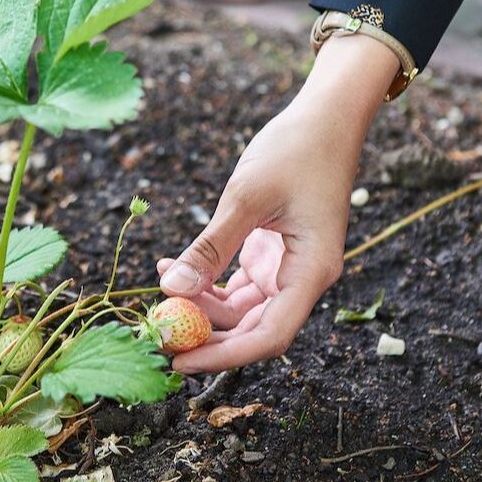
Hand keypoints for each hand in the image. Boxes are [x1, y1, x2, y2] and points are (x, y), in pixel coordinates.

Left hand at [157, 35, 399, 372]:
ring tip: (160, 286)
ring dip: (200, 305)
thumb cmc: (295, 150)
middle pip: (252, 328)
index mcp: (311, 272)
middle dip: (205, 334)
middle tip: (157, 331)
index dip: (224, 356)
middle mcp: (303, 278)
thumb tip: (170, 290)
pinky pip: (236, 284)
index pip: (269, 336)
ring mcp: (287, 268)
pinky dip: (206, 282)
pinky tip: (174, 265)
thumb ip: (210, 248)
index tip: (180, 363)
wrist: (324, 118)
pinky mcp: (272, 255)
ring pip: (240, 308)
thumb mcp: (246, 198)